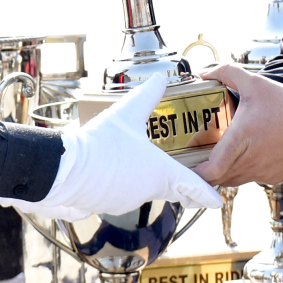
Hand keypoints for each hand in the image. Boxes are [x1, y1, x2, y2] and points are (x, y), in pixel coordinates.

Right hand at [0, 74, 221, 219]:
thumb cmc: (100, 143)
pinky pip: (123, 195)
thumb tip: (160, 78)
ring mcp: (128, 201)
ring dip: (145, 180)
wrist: (65, 169)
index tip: (217, 199)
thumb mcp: (127, 113)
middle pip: (169, 188)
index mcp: (161, 173)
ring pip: (144, 191)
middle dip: (175, 183)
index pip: (192, 187)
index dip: (206, 193)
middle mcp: (149, 191)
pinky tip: (115, 171)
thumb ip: (147, 96)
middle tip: (181, 175)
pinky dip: (124, 184)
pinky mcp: (109, 205)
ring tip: (138, 164)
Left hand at [193, 64, 282, 187]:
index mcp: (242, 138)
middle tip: (198, 160)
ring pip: (234, 180)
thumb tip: (204, 72)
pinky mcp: (273, 176)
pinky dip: (243, 171)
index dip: (198, 174)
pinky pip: (250, 179)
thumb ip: (226, 73)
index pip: (214, 169)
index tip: (188, 168)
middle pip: (219, 177)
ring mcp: (263, 171)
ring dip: (224, 172)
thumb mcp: (254, 83)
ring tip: (219, 157)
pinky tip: (244, 156)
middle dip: (206, 171)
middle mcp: (251, 159)